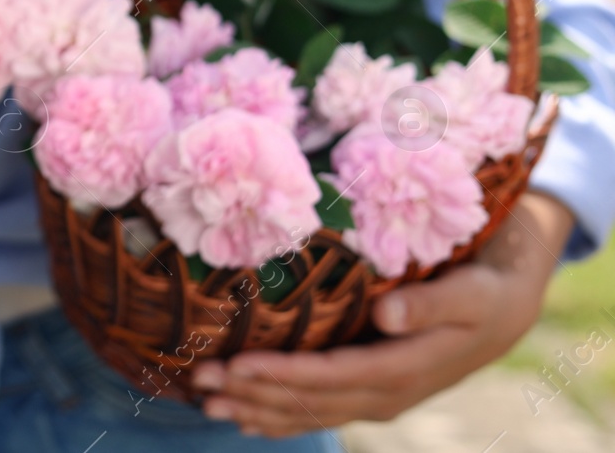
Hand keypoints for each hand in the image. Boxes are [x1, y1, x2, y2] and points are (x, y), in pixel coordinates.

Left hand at [191, 190, 576, 437]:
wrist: (506, 307)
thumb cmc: (485, 288)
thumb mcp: (470, 291)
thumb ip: (430, 303)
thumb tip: (387, 314)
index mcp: (406, 368)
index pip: (332, 377)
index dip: (283, 375)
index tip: (237, 365)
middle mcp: (386, 393)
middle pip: (310, 399)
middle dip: (252, 393)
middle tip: (200, 380)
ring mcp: (377, 397)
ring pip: (308, 411)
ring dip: (255, 408)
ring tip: (204, 401)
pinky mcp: (370, 391)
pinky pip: (319, 410)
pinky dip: (279, 416)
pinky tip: (243, 418)